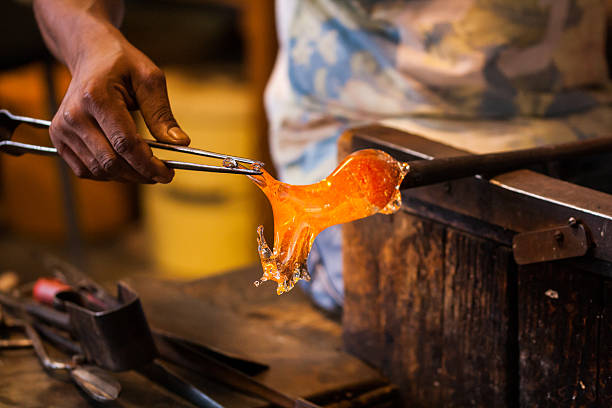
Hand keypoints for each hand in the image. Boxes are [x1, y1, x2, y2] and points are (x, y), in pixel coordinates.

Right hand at [49, 29, 188, 182]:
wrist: (90, 56)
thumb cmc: (123, 65)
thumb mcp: (149, 79)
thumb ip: (162, 113)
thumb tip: (180, 143)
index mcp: (95, 97)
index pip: (125, 144)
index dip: (149, 165)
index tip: (168, 174)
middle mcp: (73, 115)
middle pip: (111, 162)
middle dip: (141, 174)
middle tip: (162, 174)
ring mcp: (62, 129)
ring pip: (99, 170)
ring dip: (127, 176)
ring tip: (147, 168)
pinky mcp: (59, 139)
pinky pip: (86, 170)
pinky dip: (109, 174)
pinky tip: (126, 165)